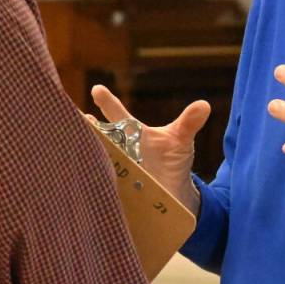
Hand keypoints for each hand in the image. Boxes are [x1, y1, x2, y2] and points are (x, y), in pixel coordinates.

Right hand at [90, 85, 210, 215]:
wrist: (174, 194)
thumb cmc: (174, 160)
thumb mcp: (181, 140)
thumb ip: (189, 123)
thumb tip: (205, 105)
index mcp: (132, 132)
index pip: (117, 113)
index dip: (107, 102)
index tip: (97, 89)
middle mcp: (120, 149)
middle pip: (100, 136)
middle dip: (89, 129)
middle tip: (81, 121)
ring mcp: (117, 169)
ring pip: (97, 159)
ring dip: (90, 156)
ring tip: (80, 151)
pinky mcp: (118, 191)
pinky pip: (104, 186)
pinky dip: (97, 185)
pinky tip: (89, 185)